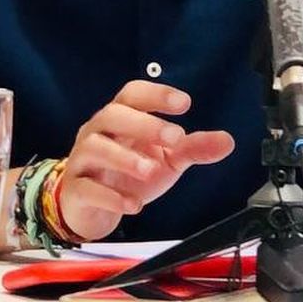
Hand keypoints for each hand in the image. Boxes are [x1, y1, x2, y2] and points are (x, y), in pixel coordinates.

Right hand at [56, 81, 234, 242]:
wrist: (91, 207)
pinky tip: (133, 205)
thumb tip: (227, 141)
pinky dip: (111, 196)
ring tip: (151, 171)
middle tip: (175, 137)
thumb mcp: (166, 160)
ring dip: (125, 158)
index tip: (184, 103)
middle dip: (143, 123)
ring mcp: (83, 160)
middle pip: (112, 115)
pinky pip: (88, 188)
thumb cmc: (128, 174)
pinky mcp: (76, 190)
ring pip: (95, 148)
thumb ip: (192, 149)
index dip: (156, 94)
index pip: (132, 95)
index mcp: (120, 119)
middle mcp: (98, 133)